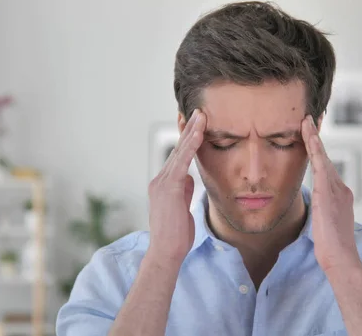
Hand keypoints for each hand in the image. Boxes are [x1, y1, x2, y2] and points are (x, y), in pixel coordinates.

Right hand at [147, 109, 205, 267]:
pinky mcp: (168, 188)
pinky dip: (191, 146)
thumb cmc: (176, 234)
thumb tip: (189, 176)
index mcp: (164, 184)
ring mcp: (162, 183)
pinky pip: (182, 162)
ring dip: (191, 132)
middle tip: (199, 110)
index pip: (178, 156)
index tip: (196, 123)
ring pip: (179, 152)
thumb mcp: (181, 207)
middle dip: (189, 129)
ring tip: (201, 115)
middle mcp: (160, 180)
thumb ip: (183, 190)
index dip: (187, 139)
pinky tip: (199, 133)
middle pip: (178, 149)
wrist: (167, 252)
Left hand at [301, 115, 361, 272]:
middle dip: (317, 138)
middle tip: (312, 118)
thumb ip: (322, 211)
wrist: (341, 257)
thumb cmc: (331, 247)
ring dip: (313, 137)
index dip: (320, 152)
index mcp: (340, 195)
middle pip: (326, 158)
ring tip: (306, 120)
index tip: (313, 138)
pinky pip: (320, 163)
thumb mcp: (325, 224)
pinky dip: (314, 147)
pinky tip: (308, 134)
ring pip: (323, 157)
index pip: (326, 169)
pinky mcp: (328, 191)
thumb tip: (316, 209)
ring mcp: (336, 188)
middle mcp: (341, 188)